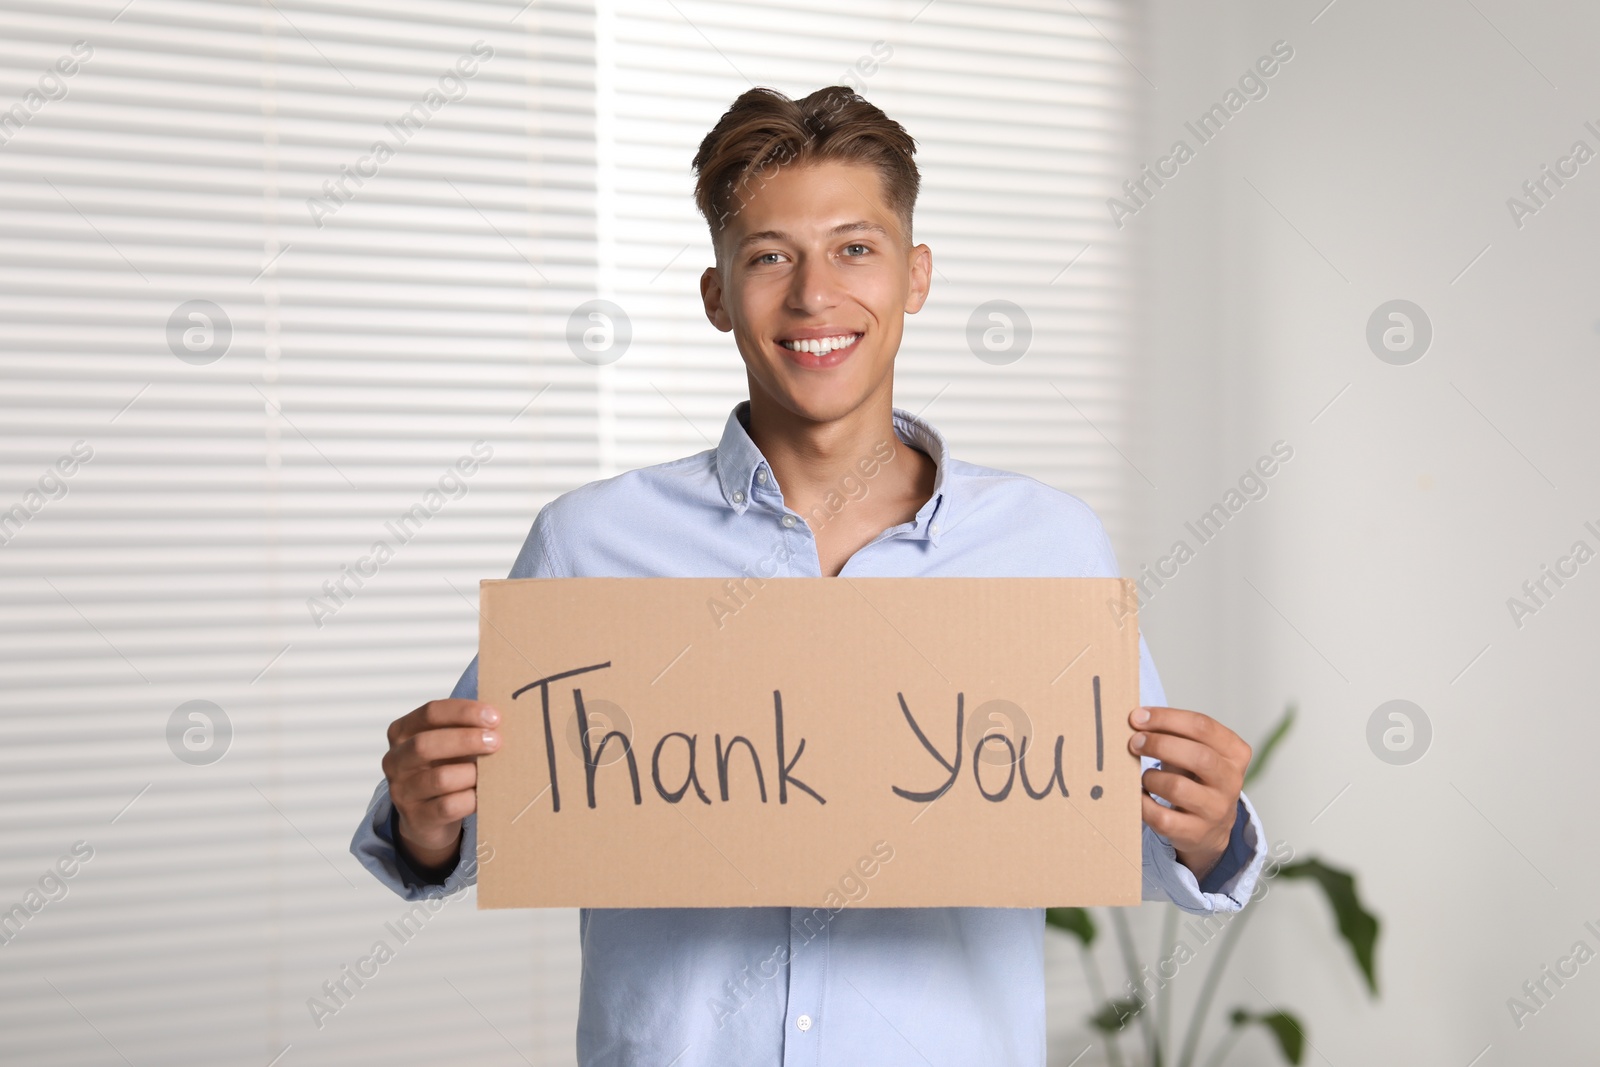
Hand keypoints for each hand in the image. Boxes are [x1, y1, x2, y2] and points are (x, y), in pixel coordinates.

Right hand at [382, 699, 500, 871]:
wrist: (427, 818)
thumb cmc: (443, 769)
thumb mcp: (447, 744)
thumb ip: (465, 728)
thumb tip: (500, 719)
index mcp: (402, 732)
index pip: (430, 713)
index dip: (464, 712)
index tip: (494, 717)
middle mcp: (395, 760)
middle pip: (426, 744)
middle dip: (466, 740)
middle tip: (496, 741)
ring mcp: (402, 791)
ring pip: (439, 778)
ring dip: (472, 773)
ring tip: (493, 772)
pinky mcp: (416, 817)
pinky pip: (448, 806)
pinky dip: (472, 799)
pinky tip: (486, 794)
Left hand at [1127, 706, 1250, 881]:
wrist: (1210, 828)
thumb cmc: (1196, 779)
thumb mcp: (1196, 752)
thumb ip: (1174, 734)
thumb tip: (1136, 718)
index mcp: (1235, 753)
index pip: (1202, 726)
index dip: (1166, 718)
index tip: (1137, 717)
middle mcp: (1231, 781)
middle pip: (1197, 756)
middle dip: (1159, 744)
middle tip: (1134, 743)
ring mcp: (1216, 810)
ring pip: (1178, 787)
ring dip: (1151, 777)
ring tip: (1143, 777)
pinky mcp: (1197, 833)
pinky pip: (1162, 817)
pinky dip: (1143, 804)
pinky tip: (1139, 796)